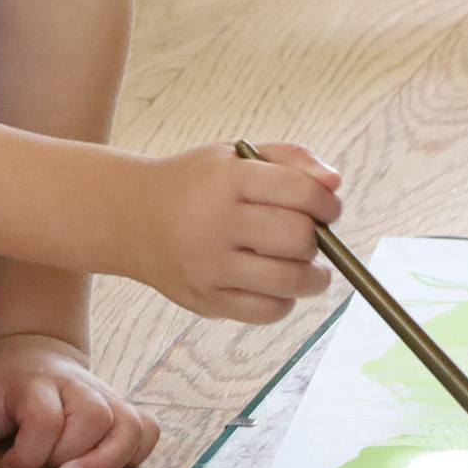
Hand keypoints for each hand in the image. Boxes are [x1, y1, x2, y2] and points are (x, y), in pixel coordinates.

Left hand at [0, 330, 158, 467]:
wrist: (31, 358)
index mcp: (36, 383)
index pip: (45, 419)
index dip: (27, 454)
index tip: (8, 462)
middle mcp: (78, 386)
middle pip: (92, 419)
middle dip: (66, 455)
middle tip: (41, 466)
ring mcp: (106, 397)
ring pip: (127, 425)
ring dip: (103, 460)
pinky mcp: (123, 410)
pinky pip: (147, 430)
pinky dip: (134, 453)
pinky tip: (105, 466)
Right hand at [122, 141, 338, 321]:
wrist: (132, 218)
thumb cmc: (195, 184)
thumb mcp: (236, 155)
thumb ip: (291, 160)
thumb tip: (335, 183)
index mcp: (226, 179)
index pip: (300, 192)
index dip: (327, 202)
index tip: (328, 208)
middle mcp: (215, 223)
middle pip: (299, 238)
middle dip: (319, 238)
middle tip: (312, 235)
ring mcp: (209, 266)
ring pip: (288, 280)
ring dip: (313, 276)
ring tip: (308, 266)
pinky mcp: (205, 301)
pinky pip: (267, 311)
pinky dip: (285, 300)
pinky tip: (278, 284)